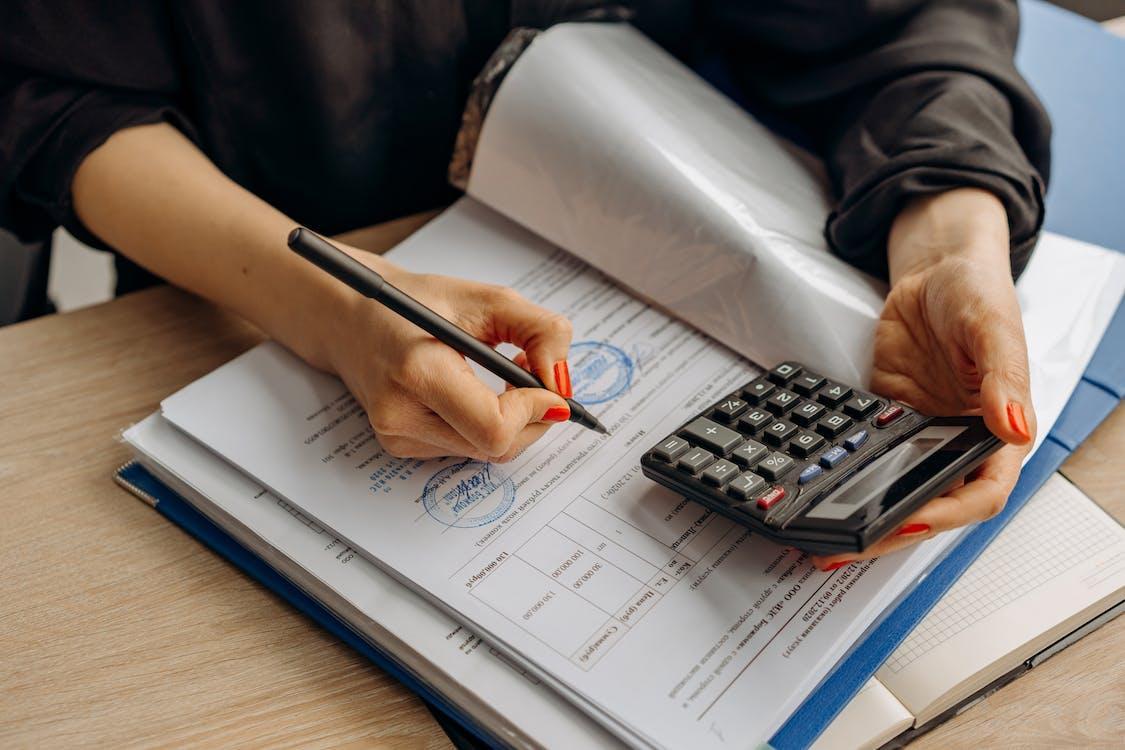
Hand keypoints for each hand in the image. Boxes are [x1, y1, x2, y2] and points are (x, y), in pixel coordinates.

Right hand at [325, 249, 574, 461]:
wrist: (352, 315)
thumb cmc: (418, 301)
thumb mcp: (487, 299)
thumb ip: (540, 332)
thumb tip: (562, 382)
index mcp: (418, 371)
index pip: (494, 427)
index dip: (534, 411)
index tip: (549, 387)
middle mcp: (402, 414)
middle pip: (497, 447)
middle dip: (532, 417)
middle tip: (533, 377)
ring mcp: (397, 436)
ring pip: (486, 452)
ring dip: (511, 422)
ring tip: (503, 379)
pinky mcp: (399, 446)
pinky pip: (466, 448)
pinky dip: (485, 425)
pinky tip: (475, 393)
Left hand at [813, 189, 1034, 569]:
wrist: (934, 271)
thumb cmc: (976, 294)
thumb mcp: (992, 327)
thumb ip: (1002, 378)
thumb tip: (1013, 427)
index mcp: (998, 433)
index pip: (980, 494)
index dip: (946, 515)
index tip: (909, 523)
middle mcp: (959, 443)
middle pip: (930, 504)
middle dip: (889, 532)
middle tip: (845, 548)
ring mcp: (920, 436)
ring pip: (894, 489)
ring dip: (864, 516)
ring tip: (823, 539)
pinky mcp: (886, 421)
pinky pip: (866, 458)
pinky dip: (845, 478)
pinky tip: (818, 492)